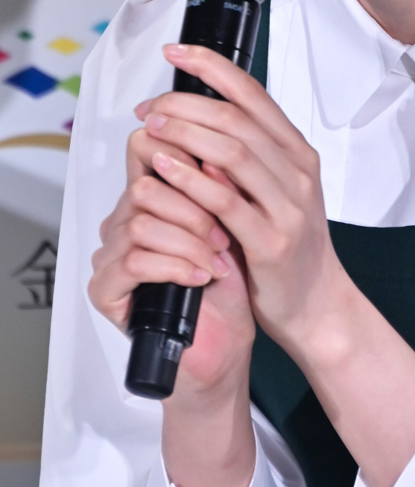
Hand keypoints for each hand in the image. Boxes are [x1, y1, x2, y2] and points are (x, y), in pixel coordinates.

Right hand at [89, 107, 255, 396]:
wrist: (225, 342)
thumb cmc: (229, 284)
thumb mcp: (235, 223)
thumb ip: (222, 185)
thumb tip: (223, 144)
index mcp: (156, 197)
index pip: (146, 149)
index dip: (181, 154)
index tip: (218, 173)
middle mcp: (128, 220)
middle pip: (144, 186)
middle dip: (194, 207)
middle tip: (224, 234)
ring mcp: (112, 254)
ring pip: (140, 222)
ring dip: (188, 240)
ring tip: (217, 259)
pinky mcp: (106, 290)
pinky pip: (132, 261)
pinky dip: (175, 267)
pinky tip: (200, 277)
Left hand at [131, 43, 346, 359]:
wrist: (317, 303)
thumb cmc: (288, 245)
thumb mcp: (277, 190)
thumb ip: (248, 155)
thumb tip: (198, 116)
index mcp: (297, 153)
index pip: (253, 94)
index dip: (212, 67)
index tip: (177, 53)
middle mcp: (297, 171)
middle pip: (237, 118)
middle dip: (186, 103)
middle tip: (150, 106)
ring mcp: (287, 205)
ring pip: (231, 151)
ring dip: (185, 133)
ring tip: (152, 127)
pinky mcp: (271, 241)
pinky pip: (224, 201)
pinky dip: (191, 180)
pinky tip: (165, 167)